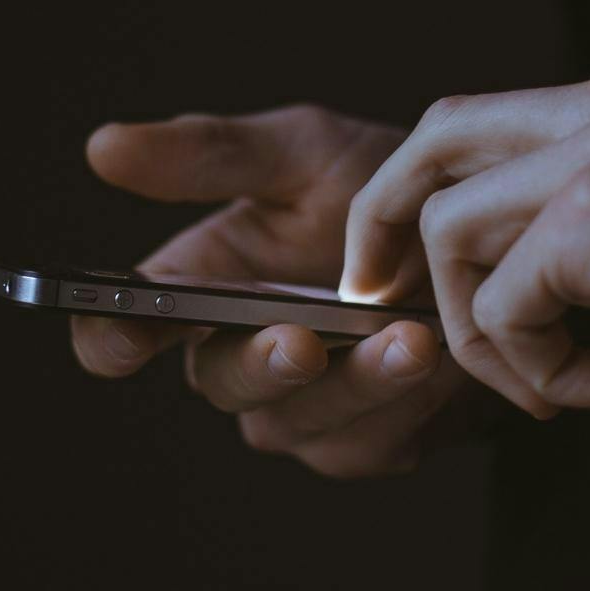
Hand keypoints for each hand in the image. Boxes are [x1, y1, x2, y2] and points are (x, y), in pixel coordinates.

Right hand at [72, 104, 473, 477]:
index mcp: (199, 289)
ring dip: (355, 384)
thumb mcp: (304, 152)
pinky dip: (406, 402)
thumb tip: (103, 147)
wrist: (487, 238)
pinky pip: (369, 442)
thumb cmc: (382, 189)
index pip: (123, 331)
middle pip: (219, 384)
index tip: (128, 330)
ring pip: (298, 421)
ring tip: (409, 338)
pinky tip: (441, 358)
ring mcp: (301, 410)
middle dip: (259, 365)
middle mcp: (238, 358)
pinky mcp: (366, 443)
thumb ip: (212, 155)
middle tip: (301, 341)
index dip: (112, 337)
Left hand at [341, 69, 589, 419]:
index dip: (422, 190)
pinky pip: (504, 305)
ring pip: (452, 232)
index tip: (405, 266)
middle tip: (381, 302)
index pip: (480, 118)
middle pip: (434, 142)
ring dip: (485, 333)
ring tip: (561, 388)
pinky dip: (537, 371)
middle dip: (386, 227)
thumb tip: (526, 266)